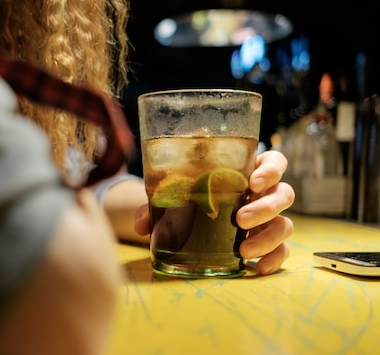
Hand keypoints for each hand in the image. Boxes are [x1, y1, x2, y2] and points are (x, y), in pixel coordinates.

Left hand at [134, 150, 294, 274]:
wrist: (193, 219)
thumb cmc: (191, 197)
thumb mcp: (175, 195)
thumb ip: (158, 204)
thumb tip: (141, 225)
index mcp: (248, 171)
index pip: (274, 161)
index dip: (270, 169)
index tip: (252, 181)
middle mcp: (264, 193)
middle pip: (283, 193)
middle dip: (265, 207)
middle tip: (240, 219)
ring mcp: (270, 218)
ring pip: (286, 223)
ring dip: (268, 236)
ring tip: (243, 249)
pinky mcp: (270, 242)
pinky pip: (282, 250)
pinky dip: (274, 259)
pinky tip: (257, 267)